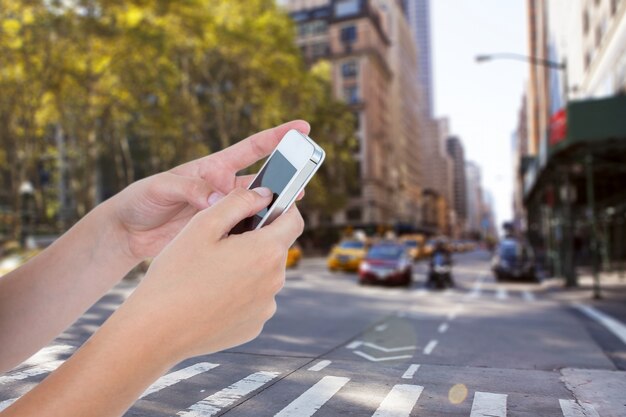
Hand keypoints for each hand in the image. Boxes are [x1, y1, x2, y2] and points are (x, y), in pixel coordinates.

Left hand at [108, 120, 309, 261]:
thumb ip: (192, 190)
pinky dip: (256, 231)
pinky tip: (267, 236)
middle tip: (305, 178)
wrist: (129, 231)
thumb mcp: (163, 187)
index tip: (302, 128)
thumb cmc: (142, 199)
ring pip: (257, 206)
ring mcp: (223, 210)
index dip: (278, 136)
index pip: (252, 148)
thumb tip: (219, 200)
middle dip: (286, 176)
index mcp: (214, 167)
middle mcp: (224, 186)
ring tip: (294, 209)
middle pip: (263, 178)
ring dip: (275, 207)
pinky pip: (243, 229)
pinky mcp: (218, 231)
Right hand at [112, 187, 303, 359]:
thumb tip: (263, 194)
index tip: (264, 206)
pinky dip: (239, 293)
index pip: (293, 220)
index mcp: (266, 251)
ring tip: (210, 271)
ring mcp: (266, 307)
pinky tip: (210, 295)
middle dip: (256, 239)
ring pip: (264, 274)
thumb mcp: (203, 225)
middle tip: (221, 240)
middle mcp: (275, 281)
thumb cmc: (176, 274)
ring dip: (247, 266)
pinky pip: (253, 300)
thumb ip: (238, 201)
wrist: (157, 330)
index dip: (282, 208)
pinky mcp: (254, 326)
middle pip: (275, 248)